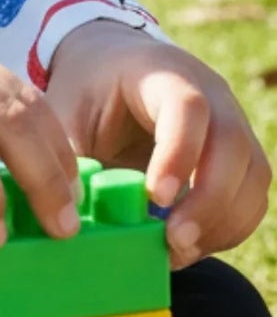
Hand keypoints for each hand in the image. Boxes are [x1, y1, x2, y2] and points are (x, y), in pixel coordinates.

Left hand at [46, 21, 270, 268]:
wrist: (113, 65)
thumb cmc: (87, 90)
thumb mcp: (65, 110)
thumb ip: (69, 155)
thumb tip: (70, 214)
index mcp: (160, 73)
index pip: (187, 107)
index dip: (178, 154)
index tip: (155, 198)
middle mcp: (209, 92)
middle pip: (232, 145)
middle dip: (208, 201)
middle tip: (173, 240)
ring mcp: (231, 122)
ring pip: (252, 175)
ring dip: (222, 222)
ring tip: (178, 251)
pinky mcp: (239, 154)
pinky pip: (251, 196)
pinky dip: (228, 228)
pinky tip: (190, 246)